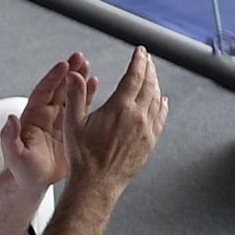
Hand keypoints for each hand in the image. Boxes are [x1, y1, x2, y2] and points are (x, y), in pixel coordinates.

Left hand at [1, 53, 94, 189]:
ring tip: (88, 64)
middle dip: (68, 71)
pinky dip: (87, 94)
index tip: (63, 65)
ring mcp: (59, 120)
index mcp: (32, 117)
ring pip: (70, 94)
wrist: (34, 182)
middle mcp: (46, 114)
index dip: (53, 78)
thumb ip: (9, 137)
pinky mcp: (70, 127)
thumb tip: (11, 119)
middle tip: (79, 56)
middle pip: (58, 87)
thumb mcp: (14, 155)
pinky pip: (80, 107)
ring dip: (78, 78)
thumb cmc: (22, 171)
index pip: (43, 92)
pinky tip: (95, 82)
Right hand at [70, 50, 166, 191]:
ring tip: (152, 75)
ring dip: (155, 84)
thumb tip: (74, 75)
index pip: (134, 76)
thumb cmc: (82, 156)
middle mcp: (137, 116)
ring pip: (156, 99)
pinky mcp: (150, 142)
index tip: (140, 51)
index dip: (138, 61)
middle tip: (147, 58)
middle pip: (149, 84)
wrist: (96, 184)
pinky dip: (162, 105)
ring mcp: (146, 130)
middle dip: (148, 68)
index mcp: (120, 108)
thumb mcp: (72, 124)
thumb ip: (75, 96)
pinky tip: (162, 100)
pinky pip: (160, 118)